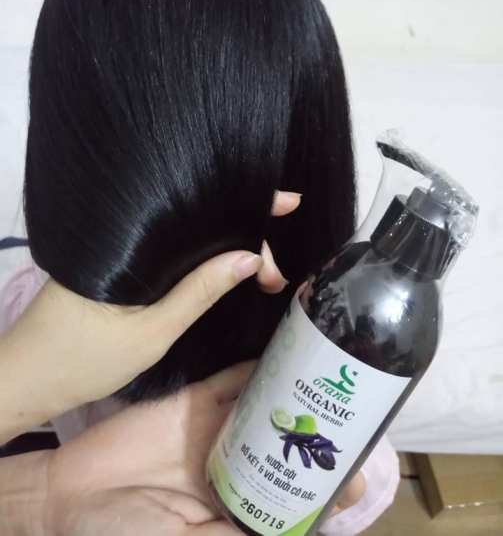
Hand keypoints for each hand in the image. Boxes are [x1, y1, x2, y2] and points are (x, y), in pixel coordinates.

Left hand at [0, 191, 298, 442]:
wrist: (28, 378)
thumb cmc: (84, 358)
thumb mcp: (153, 331)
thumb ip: (200, 291)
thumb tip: (250, 257)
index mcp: (137, 240)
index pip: (203, 210)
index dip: (249, 204)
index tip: (288, 202)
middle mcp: (131, 232)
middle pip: (201, 221)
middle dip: (247, 240)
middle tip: (275, 277)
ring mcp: (126, 247)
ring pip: (188, 235)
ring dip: (228, 250)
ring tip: (263, 273)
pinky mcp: (122, 263)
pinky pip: (172, 250)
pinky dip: (203, 258)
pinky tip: (226, 267)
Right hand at [44, 362, 364, 535]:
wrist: (69, 495)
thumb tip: (296, 534)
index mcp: (239, 509)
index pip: (295, 499)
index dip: (328, 491)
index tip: (361, 478)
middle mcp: (239, 466)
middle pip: (290, 449)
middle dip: (322, 438)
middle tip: (357, 420)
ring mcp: (219, 430)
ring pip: (269, 408)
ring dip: (298, 396)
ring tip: (332, 381)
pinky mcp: (197, 401)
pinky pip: (233, 380)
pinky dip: (259, 367)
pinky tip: (286, 352)